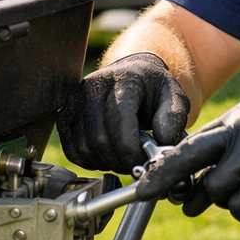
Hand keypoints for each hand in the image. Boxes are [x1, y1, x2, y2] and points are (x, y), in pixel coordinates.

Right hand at [57, 53, 189, 174]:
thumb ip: (173, 119)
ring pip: (84, 146)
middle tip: (135, 165)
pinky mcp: (64, 113)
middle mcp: (94, 86)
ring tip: (122, 158)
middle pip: (99, 137)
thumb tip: (163, 143)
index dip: (130, 148)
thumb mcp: (174, 98)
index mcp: (124, 79)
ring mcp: (75, 99)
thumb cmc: (153, 90)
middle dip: (119, 160)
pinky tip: (106, 155)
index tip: (143, 161)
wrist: (132, 74)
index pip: (119, 118)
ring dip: (105, 162)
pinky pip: (71, 149)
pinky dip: (88, 160)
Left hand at [135, 102, 239, 223]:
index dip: (165, 166)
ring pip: (215, 190)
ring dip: (228, 201)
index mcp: (235, 119)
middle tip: (147, 195)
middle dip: (167, 180)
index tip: (145, 184)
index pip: (189, 142)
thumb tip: (180, 190)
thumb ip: (219, 160)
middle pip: (190, 157)